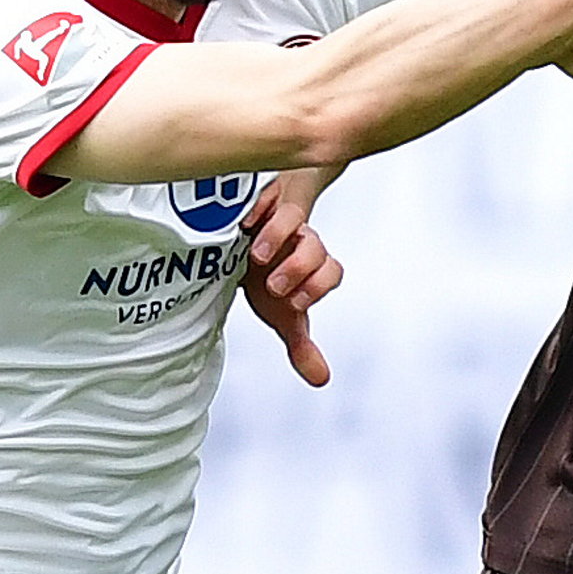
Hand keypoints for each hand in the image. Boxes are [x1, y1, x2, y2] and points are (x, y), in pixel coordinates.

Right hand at [241, 165, 344, 386]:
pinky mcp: (257, 198)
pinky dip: (256, 207)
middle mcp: (301, 238)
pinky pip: (263, 193)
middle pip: (314, 246)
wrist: (245, 248)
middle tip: (273, 286)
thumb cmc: (268, 281)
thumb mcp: (283, 314)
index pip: (331, 271)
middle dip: (298, 267)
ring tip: (255, 256)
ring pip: (293, 218)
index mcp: (313, 264)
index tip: (295, 303)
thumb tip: (321, 380)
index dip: (318, 286)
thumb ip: (301, 346)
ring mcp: (279, 216)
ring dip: (278, 236)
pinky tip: (242, 224)